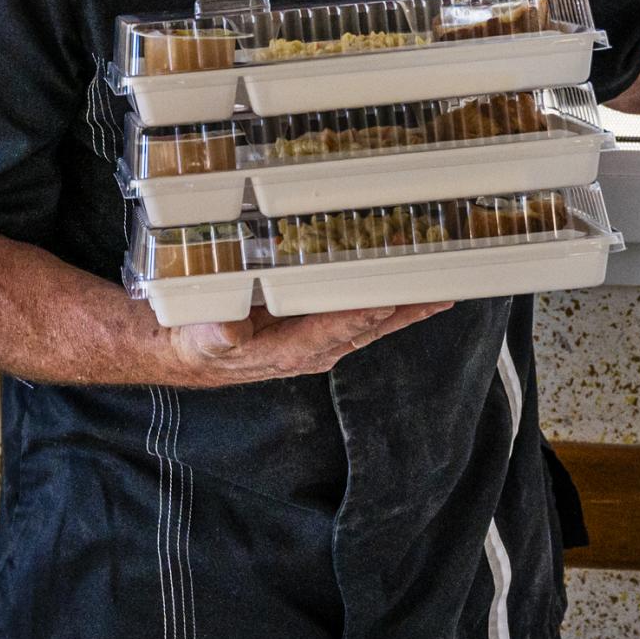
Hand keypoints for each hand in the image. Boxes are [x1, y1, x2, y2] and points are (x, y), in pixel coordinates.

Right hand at [157, 301, 450, 385]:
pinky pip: (365, 312)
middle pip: (370, 325)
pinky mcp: (323, 326)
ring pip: (375, 320)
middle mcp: (316, 347)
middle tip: (442, 289)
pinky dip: (393, 299)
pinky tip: (414, 287)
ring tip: (444, 287)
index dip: (363, 312)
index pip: (335, 328)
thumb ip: (217, 333)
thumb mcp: (202, 337)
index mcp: (290, 350)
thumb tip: (224, 328)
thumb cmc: (201, 341)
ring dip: (409, 304)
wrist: (195, 352)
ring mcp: (323, 337)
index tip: (389, 296)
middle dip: (406, 309)